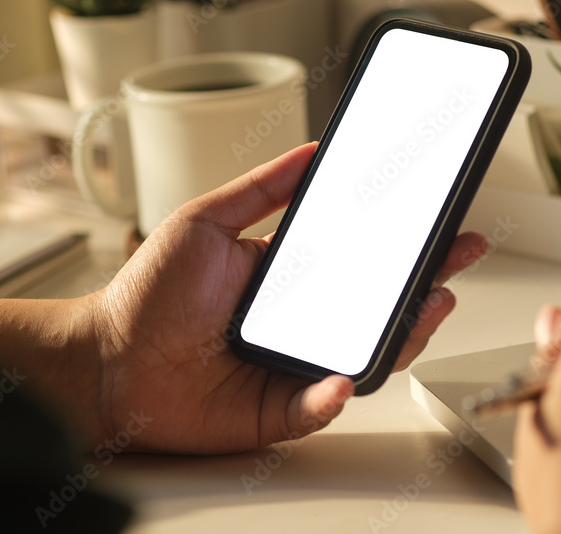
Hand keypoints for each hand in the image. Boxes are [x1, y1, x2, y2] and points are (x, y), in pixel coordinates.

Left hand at [86, 142, 486, 453]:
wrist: (105, 360)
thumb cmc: (147, 295)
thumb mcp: (207, 222)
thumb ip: (260, 188)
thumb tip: (310, 151)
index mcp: (289, 279)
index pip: (360, 260)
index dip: (403, 245)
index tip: (439, 221)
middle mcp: (300, 324)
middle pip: (377, 309)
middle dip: (425, 285)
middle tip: (455, 259)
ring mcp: (293, 368)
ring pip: (363, 356)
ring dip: (402, 336)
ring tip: (427, 306)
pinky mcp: (276, 410)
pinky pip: (316, 405)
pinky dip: (331, 394)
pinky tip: (341, 375)